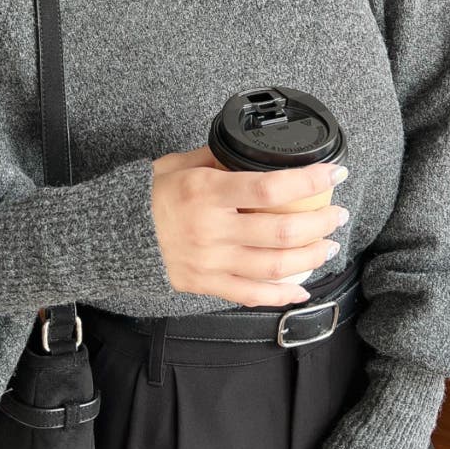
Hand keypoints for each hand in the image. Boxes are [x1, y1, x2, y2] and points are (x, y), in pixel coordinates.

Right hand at [150, 145, 347, 307]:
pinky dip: (282, 294)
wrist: (111, 235)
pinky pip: (252, 295)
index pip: (269, 187)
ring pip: (275, 266)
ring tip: (328, 246)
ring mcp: (210, 261)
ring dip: (310, 256)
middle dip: (320, 222)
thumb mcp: (178, 164)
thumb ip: (216, 158)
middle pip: (281, 231)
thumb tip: (251, 153)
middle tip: (338, 214)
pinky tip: (302, 287)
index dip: (308, 181)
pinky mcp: (205, 284)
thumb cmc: (146, 196)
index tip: (333, 173)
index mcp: (206, 192)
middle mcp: (211, 229)